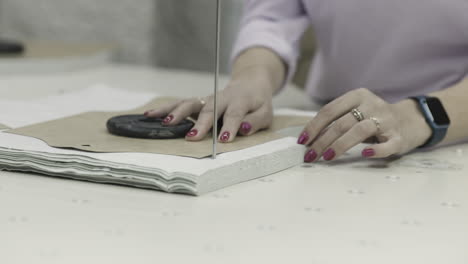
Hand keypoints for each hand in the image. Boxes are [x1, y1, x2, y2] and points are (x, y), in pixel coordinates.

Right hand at [144, 69, 274, 141]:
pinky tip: (150, 114)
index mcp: (239, 101)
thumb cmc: (258, 103)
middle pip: (209, 110)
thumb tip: (242, 129)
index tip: (223, 139)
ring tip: (165, 123)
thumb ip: (255, 121)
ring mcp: (207, 99)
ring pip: (190, 103)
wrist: (250, 84)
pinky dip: (165, 109)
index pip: (234, 114)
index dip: (229, 126)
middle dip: (200, 124)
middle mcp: (220, 98)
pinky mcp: (198, 102)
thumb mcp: (266, 113)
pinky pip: (180, 104)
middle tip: (192, 137)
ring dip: (177, 113)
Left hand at [298, 88, 431, 161]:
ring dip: (340, 145)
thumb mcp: (355, 112)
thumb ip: (336, 120)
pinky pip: (387, 144)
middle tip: (310, 155)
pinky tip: (364, 154)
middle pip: (341, 123)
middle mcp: (372, 105)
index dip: (313, 126)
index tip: (302, 141)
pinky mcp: (399, 137)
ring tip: (326, 157)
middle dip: (322, 140)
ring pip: (360, 131)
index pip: (329, 110)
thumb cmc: (375, 118)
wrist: (412, 120)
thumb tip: (308, 138)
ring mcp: (387, 121)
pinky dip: (376, 150)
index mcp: (357, 96)